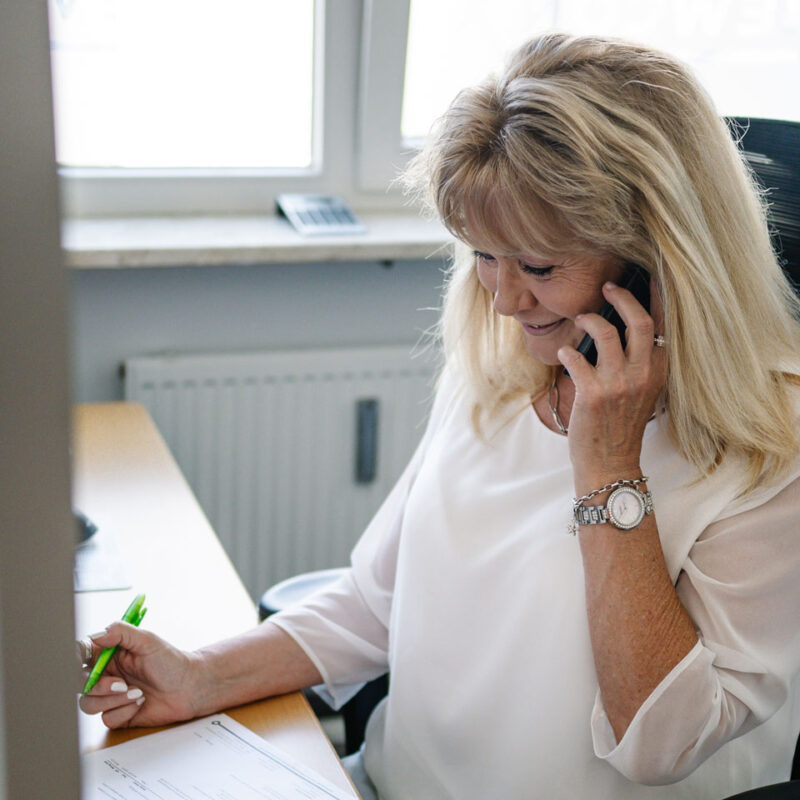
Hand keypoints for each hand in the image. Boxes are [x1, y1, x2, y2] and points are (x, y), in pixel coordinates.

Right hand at [79, 622, 202, 728]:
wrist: (189, 688)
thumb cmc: (171, 662)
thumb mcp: (147, 640)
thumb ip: (121, 632)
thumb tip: (96, 635)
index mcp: (109, 654)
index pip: (81, 654)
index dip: (75, 659)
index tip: (79, 663)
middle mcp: (107, 674)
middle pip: (79, 683)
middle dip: (98, 686)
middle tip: (121, 684)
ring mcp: (110, 695)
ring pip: (88, 703)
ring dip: (113, 700)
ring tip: (138, 692)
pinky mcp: (117, 714)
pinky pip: (106, 718)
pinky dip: (125, 711)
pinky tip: (141, 703)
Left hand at [557, 280, 665, 484]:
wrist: (610, 462)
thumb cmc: (622, 425)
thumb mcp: (642, 392)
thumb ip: (639, 363)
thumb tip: (621, 327)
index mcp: (657, 372)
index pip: (661, 326)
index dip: (655, 297)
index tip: (648, 276)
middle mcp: (642, 375)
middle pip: (638, 321)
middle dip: (621, 297)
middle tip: (607, 288)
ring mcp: (617, 384)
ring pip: (604, 333)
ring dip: (588, 320)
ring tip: (581, 320)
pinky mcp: (592, 394)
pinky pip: (575, 357)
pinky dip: (566, 351)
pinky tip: (564, 353)